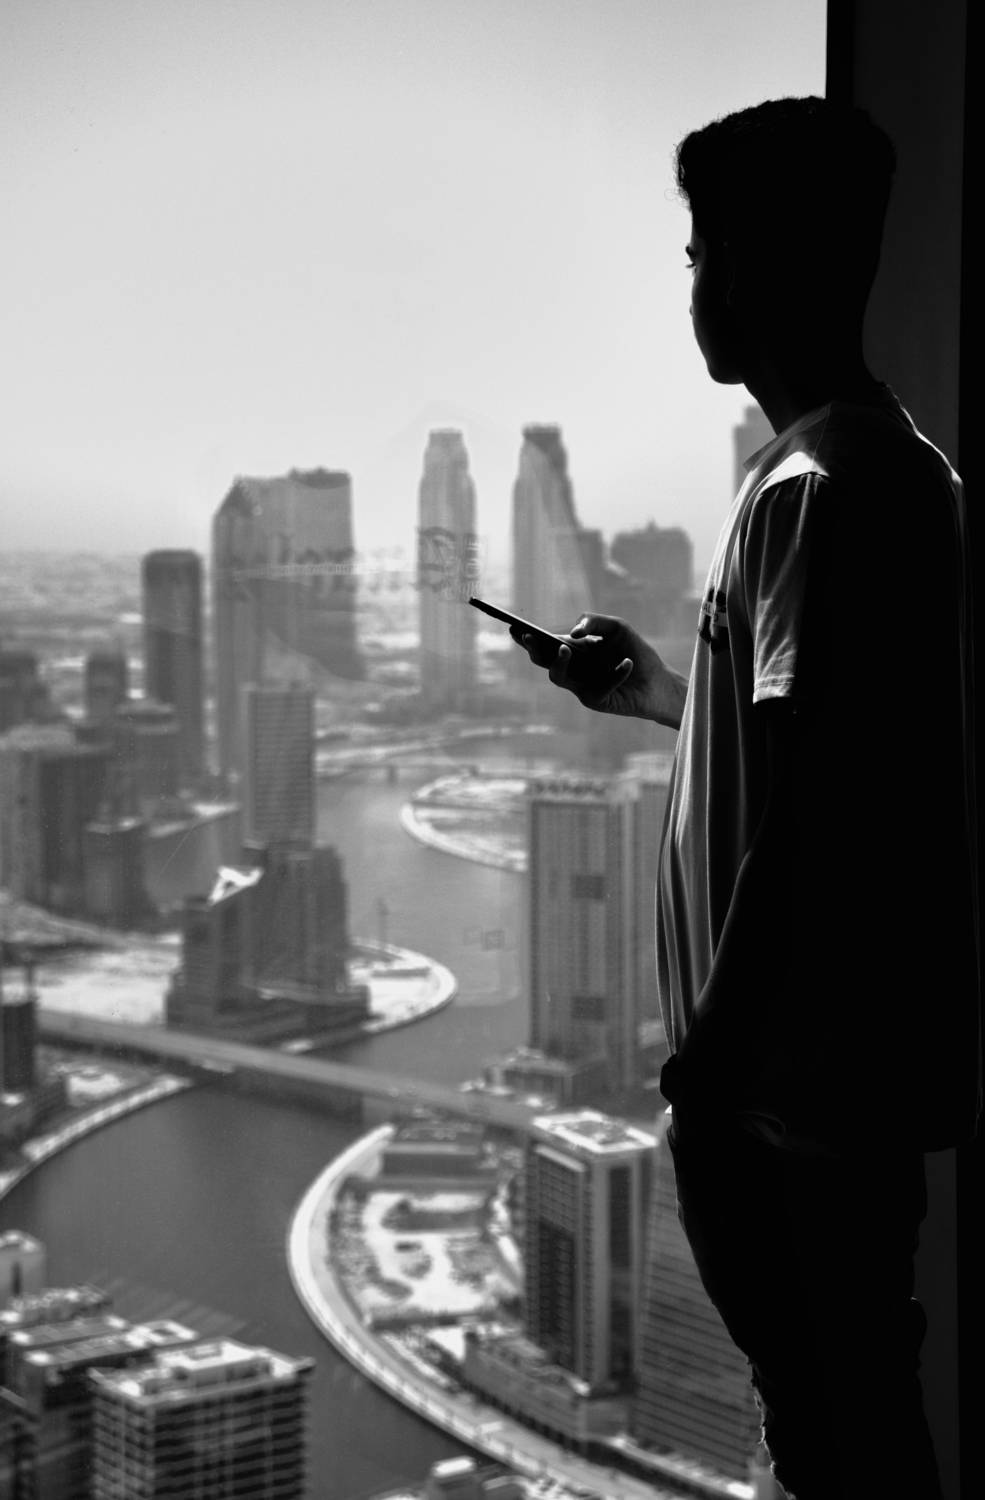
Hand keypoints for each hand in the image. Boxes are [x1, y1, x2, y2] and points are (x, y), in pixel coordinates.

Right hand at [510, 613, 687, 727]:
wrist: (658, 681)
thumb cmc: (635, 652)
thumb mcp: (617, 628)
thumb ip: (593, 621)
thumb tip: (572, 633)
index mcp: (572, 650)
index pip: (544, 643)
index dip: (526, 637)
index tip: (513, 627)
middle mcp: (571, 669)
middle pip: (542, 661)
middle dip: (533, 649)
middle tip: (529, 637)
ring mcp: (579, 686)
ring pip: (558, 677)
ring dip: (559, 662)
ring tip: (566, 648)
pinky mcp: (594, 701)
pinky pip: (598, 687)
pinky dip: (614, 674)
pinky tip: (627, 664)